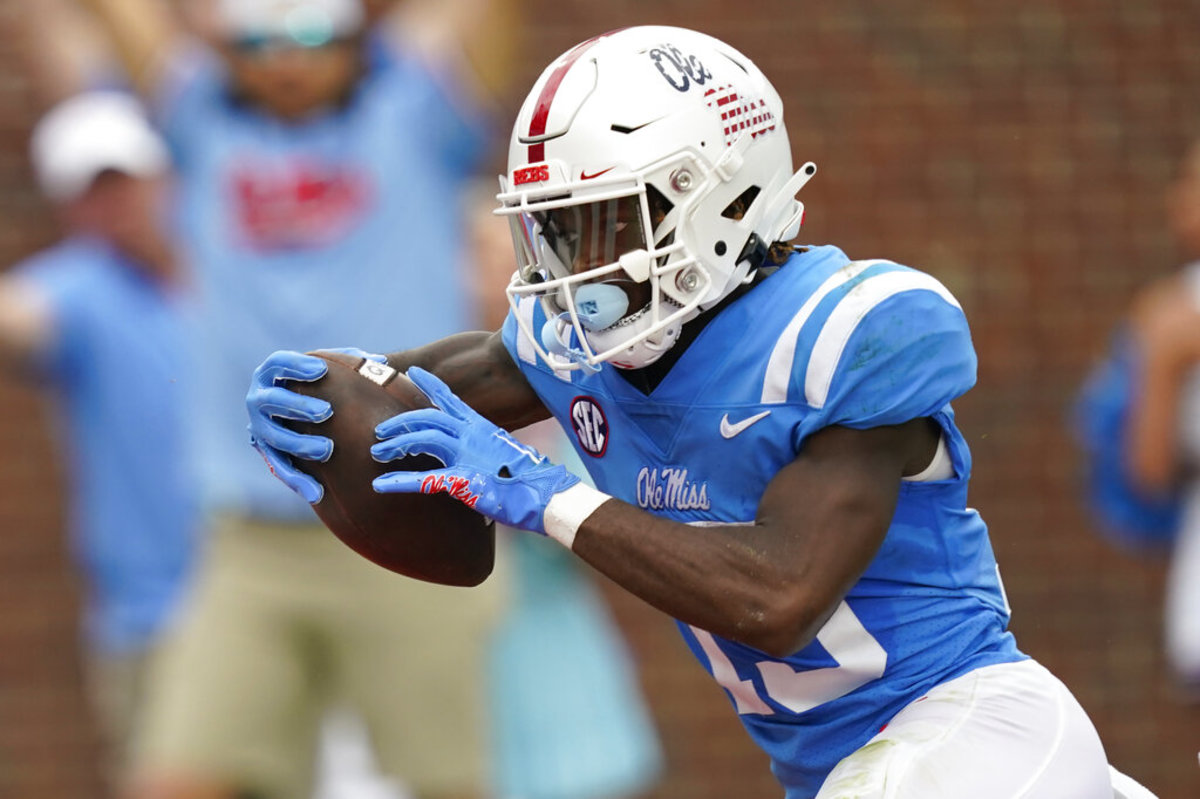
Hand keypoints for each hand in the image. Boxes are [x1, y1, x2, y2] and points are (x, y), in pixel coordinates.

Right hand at [246, 348, 384, 502]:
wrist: (299, 414)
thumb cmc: (322, 385)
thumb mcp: (333, 372)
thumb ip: (352, 364)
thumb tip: (380, 362)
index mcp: (271, 373)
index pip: (278, 363)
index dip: (296, 365)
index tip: (321, 370)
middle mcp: (259, 398)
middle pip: (272, 400)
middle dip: (297, 406)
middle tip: (326, 411)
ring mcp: (260, 427)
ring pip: (274, 437)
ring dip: (298, 444)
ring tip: (327, 450)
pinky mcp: (268, 453)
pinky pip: (281, 468)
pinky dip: (298, 480)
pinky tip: (317, 493)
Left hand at [371, 366, 580, 534]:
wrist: (546, 494)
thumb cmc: (528, 480)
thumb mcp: (502, 456)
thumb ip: (482, 453)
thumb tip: (472, 462)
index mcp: (481, 427)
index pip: (451, 400)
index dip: (431, 386)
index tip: (414, 374)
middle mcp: (472, 435)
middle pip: (427, 418)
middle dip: (400, 422)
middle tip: (380, 430)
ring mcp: (466, 454)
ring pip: (422, 438)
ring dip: (397, 444)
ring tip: (377, 454)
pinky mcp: (463, 479)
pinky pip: (424, 478)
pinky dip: (400, 482)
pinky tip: (381, 485)